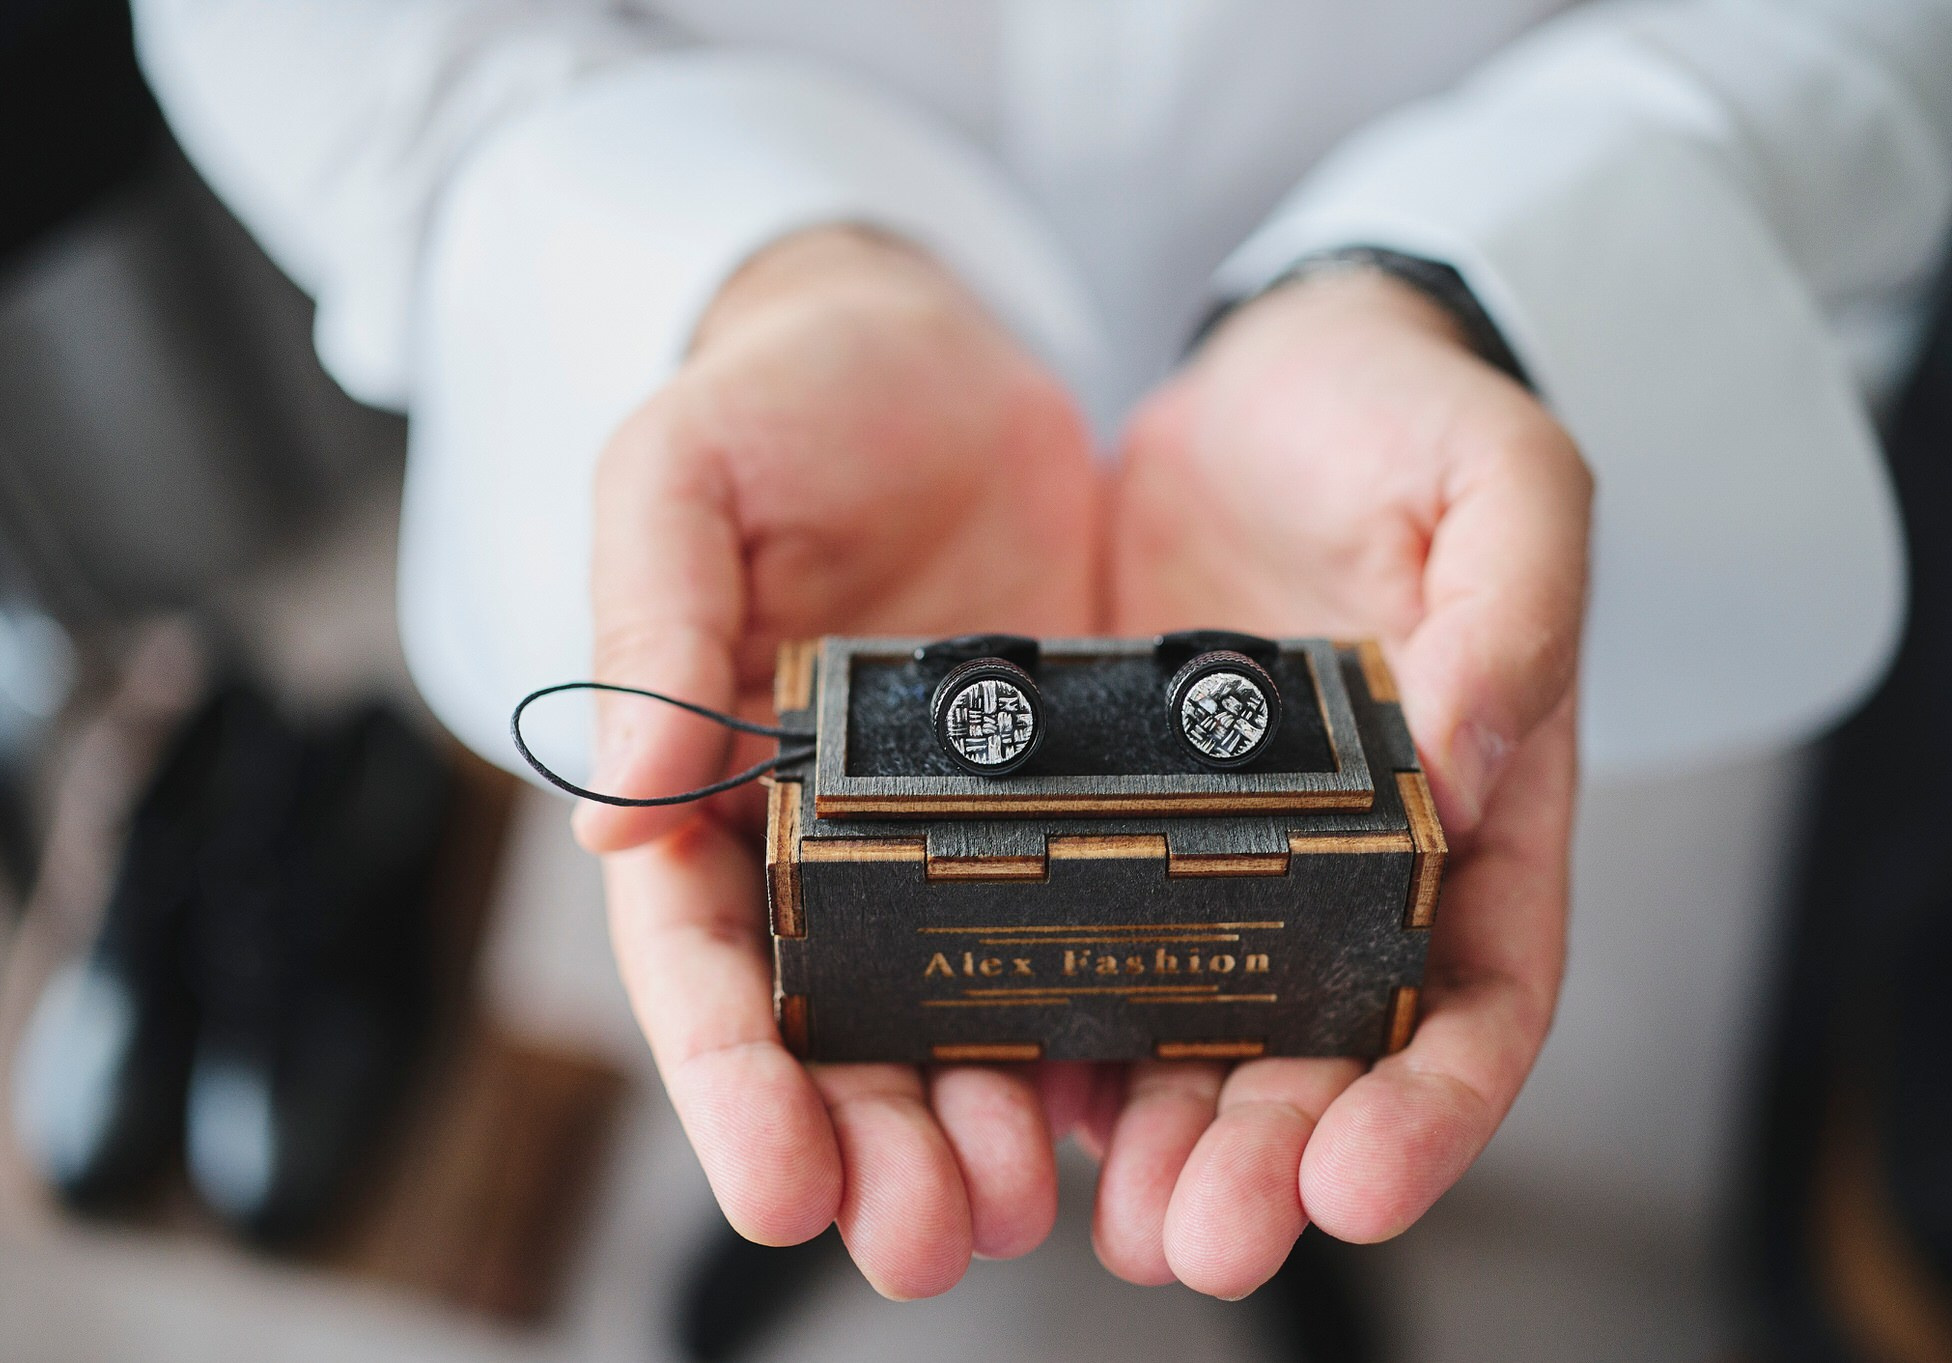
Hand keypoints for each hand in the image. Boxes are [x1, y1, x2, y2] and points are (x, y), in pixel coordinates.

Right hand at [573, 227, 1102, 1296]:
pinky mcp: (1068, 808)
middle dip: (870, 1147)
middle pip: (833, 1029)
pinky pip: (1078, 933)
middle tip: (923, 1237)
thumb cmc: (780, 400)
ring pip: (955, 1019)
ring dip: (981, 1126)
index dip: (730, 1079)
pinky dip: (1096, 1030)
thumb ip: (648, 622)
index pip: (699, 958)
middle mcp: (825, 841)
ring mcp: (951, 836)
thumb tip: (611, 810)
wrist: (930, 353)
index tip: (777, 1187)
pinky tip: (1130, 1102)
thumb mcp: (682, 474)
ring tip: (1023, 1205)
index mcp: (710, 782)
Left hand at [1101, 268, 1590, 1295]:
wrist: (1274, 377)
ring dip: (1161, 1134)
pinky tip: (1021, 1086)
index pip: (1480, 996)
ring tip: (1108, 1209)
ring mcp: (1229, 851)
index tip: (1361, 1185)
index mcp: (1475, 807)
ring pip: (1203, 1033)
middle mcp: (1353, 863)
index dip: (1433, 1107)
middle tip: (1199, 1234)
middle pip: (1328, 1055)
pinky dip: (1063, 1028)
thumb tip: (1466, 767)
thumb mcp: (1500, 476)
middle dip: (1271, 1159)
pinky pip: (1091, 944)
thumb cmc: (1407, 418)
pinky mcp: (1118, 818)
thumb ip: (1511, 607)